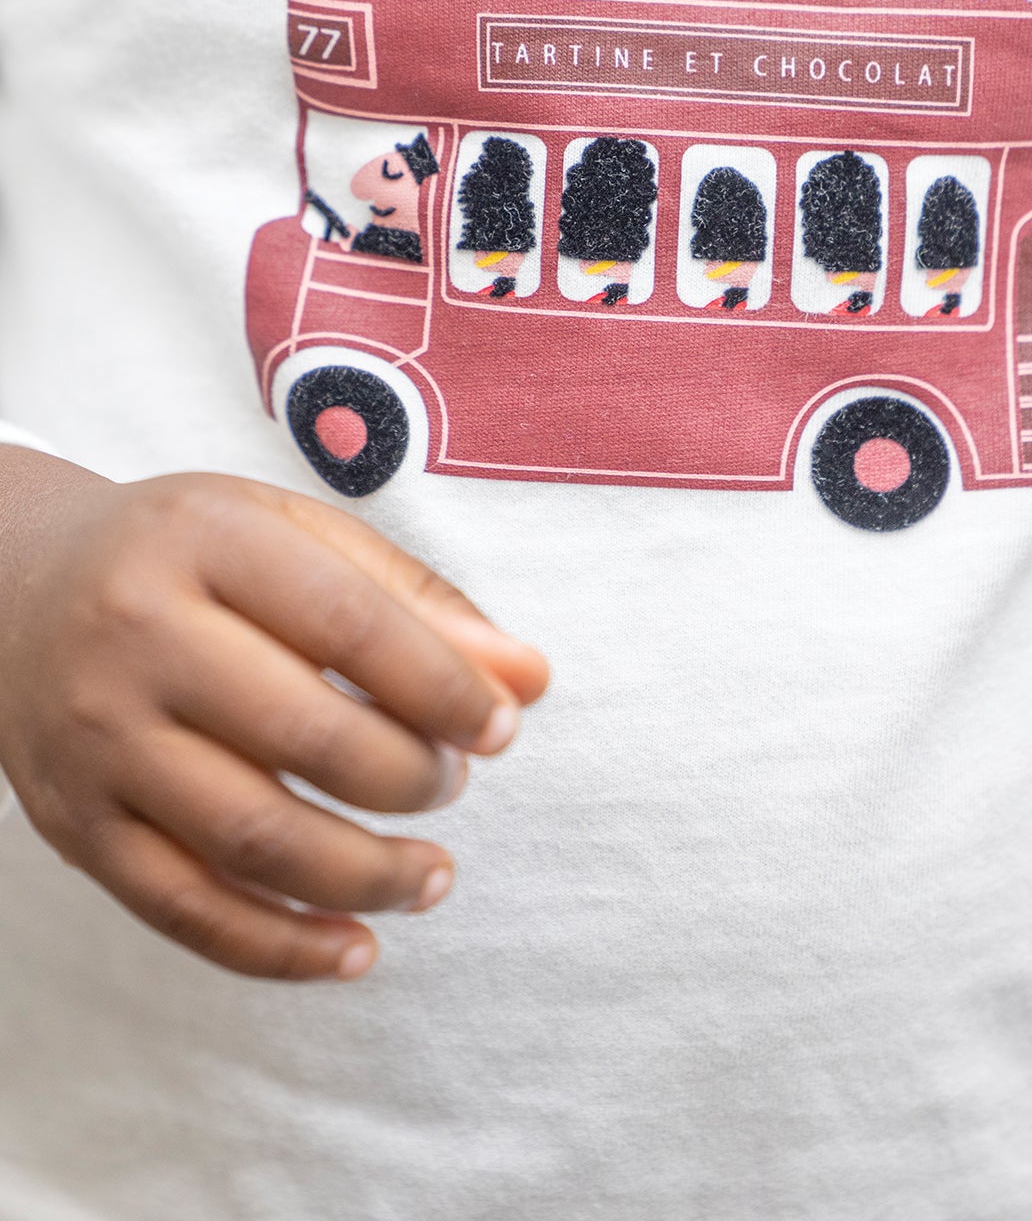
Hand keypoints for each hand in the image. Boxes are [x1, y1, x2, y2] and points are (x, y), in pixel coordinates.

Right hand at [0, 450, 547, 981]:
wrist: (10, 588)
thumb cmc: (188, 554)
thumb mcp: (292, 534)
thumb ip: (415, 598)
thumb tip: (528, 678)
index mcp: (206, 541)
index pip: (349, 624)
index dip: (444, 686)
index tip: (502, 726)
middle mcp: (139, 637)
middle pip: (305, 736)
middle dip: (410, 777)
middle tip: (453, 782)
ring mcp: (99, 740)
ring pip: (252, 839)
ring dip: (366, 876)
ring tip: (434, 874)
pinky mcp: (76, 826)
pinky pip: (184, 911)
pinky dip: (280, 948)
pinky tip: (354, 946)